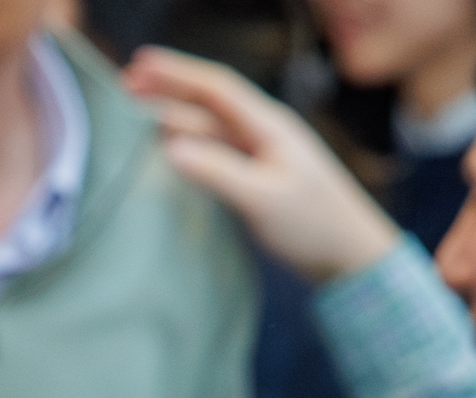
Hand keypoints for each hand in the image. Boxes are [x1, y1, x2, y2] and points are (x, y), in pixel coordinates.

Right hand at [124, 49, 403, 284]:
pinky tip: (167, 152)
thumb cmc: (313, 226)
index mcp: (268, 126)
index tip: (138, 65)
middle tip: (124, 87)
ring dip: (173, 119)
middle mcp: (263, 133)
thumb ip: (217, 172)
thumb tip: (169, 148)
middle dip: (167, 91)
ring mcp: (260, 156)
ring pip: (209, 129)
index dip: (176, 72)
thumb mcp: (263, 200)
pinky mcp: (257, 179)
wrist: (351, 256)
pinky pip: (215, 153)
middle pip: (207, 104)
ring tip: (135, 117)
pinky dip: (187, 147)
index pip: (216, 88)